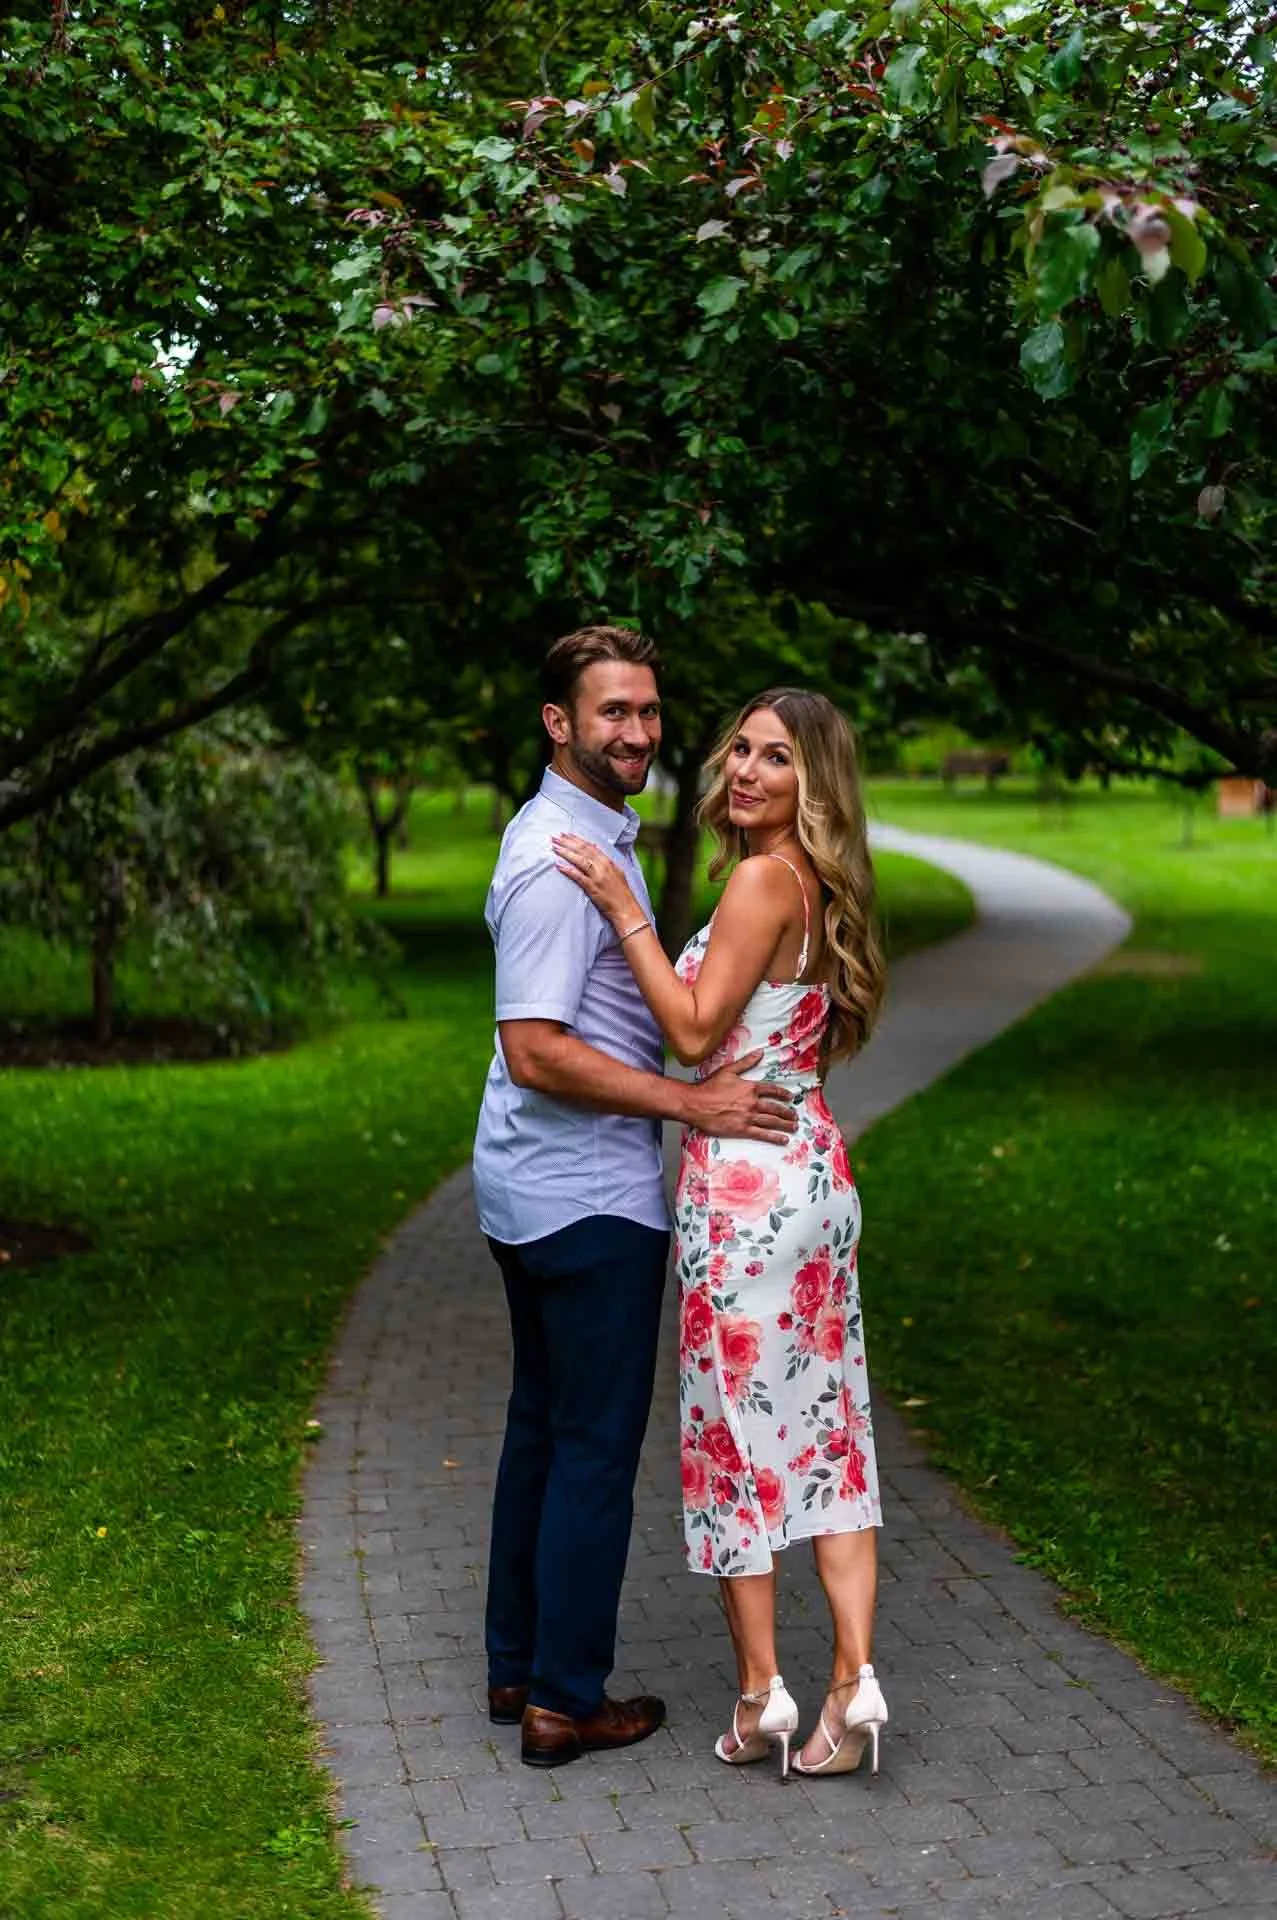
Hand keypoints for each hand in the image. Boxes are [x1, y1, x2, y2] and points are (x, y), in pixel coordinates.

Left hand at [552, 832, 638, 928]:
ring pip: (580, 860)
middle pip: (583, 850)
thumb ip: (604, 860)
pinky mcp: (593, 888)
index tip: (565, 834)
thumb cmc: (621, 893)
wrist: (627, 910)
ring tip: (554, 847)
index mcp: (608, 862)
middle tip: (554, 837)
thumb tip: (594, 847)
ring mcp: (598, 877)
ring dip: (566, 852)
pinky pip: (578, 876)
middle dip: (567, 842)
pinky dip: (568, 870)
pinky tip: (558, 866)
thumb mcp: (616, 872)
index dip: (576, 839)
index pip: (590, 846)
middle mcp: (603, 866)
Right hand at [683, 1050, 797, 1143]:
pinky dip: (775, 1137)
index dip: (784, 1094)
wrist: (695, 1103)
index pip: (772, 1090)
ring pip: (772, 1121)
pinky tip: (784, 1140)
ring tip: (794, 1127)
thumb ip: (746, 1063)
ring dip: (785, 1125)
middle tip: (794, 1117)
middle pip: (776, 1108)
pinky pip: (763, 1134)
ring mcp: (748, 1117)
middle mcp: (753, 1102)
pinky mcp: (742, 1130)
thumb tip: (760, 1053)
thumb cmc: (709, 1087)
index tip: (791, 1097)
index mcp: (750, 1088)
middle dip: (787, 1113)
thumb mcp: (728, 1071)